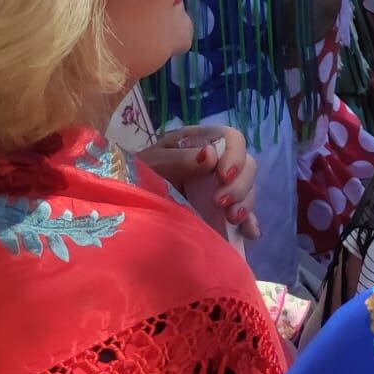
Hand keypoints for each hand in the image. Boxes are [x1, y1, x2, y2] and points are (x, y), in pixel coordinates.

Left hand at [138, 128, 258, 241]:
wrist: (124, 205)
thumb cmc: (133, 177)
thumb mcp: (151, 165)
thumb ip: (179, 160)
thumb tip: (210, 156)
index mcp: (199, 144)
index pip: (233, 139)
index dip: (235, 155)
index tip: (223, 176)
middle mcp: (215, 164)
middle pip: (247, 165)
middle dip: (240, 185)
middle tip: (221, 203)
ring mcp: (219, 188)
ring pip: (247, 190)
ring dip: (245, 204)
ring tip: (231, 219)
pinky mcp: (220, 212)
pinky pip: (243, 215)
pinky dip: (249, 224)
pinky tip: (248, 233)